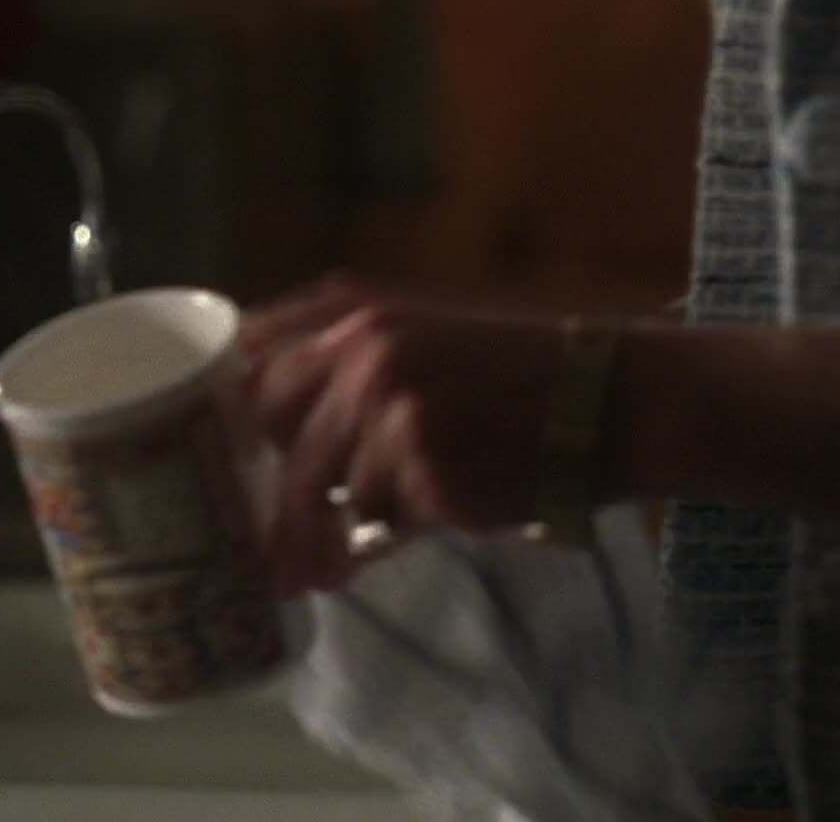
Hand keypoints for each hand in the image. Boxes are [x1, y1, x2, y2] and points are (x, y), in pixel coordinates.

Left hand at [241, 276, 567, 594]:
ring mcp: (396, 416)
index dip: (235, 420)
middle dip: (282, 488)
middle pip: (276, 440)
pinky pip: (384, 522)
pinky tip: (451, 498)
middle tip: (289, 529)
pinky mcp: (430, 475)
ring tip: (417, 491)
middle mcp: (364, 356)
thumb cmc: (505, 367)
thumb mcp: (411, 326)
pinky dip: (408, 524)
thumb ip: (329, 351)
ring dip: (361, 510)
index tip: (231, 459)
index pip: (250, 368)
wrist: (609, 397)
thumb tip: (236, 413)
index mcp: (353, 310)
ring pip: (334, 491)